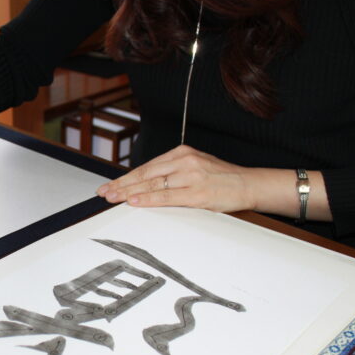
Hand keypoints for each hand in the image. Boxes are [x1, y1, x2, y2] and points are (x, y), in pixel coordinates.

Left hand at [96, 145, 257, 212]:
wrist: (250, 184)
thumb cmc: (222, 178)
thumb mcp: (195, 167)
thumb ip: (172, 172)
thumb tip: (143, 186)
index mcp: (182, 153)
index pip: (147, 167)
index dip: (126, 177)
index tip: (110, 185)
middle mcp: (184, 161)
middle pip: (145, 175)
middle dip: (121, 185)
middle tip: (104, 192)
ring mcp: (191, 176)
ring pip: (153, 185)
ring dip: (129, 193)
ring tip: (113, 198)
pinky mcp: (198, 193)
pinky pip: (168, 196)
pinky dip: (149, 200)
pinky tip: (135, 202)